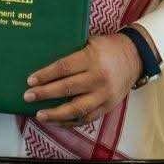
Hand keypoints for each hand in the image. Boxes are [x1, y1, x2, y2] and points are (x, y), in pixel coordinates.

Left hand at [24, 33, 141, 125]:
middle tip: (27, 96)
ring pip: (77, 108)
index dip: (45, 75)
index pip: (64, 68)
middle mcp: (99, 78)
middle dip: (45, 94)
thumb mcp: (90, 41)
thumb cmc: (106, 47)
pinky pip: (87, 118)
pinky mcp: (108, 106)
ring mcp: (105, 94)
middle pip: (67, 88)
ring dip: (56, 114)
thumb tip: (41, 57)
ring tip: (39, 115)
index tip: (30, 80)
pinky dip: (70, 122)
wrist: (135, 57)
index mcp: (92, 58)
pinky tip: (56, 121)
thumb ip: (71, 51)